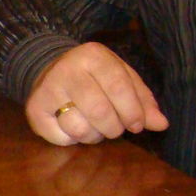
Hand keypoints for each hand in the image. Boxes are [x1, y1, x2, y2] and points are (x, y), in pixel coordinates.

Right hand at [25, 42, 168, 146]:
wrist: (49, 69)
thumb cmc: (94, 77)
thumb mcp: (121, 78)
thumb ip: (142, 100)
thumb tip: (161, 124)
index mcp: (93, 56)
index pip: (119, 87)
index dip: (132, 111)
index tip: (137, 125)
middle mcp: (67, 69)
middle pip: (100, 111)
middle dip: (114, 128)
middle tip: (115, 128)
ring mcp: (47, 89)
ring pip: (80, 128)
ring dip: (94, 136)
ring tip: (94, 126)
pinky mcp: (34, 109)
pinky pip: (62, 138)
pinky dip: (73, 140)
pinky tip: (73, 127)